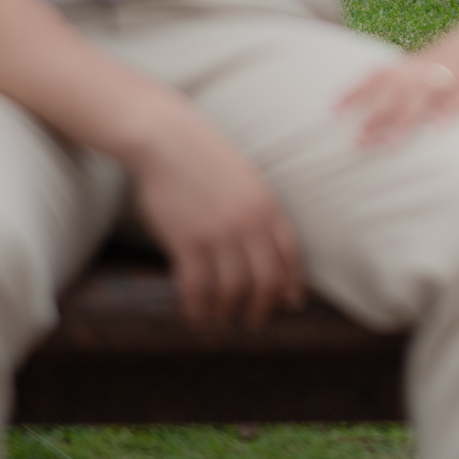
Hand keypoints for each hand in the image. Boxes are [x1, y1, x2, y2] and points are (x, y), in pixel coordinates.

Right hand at [128, 94, 304, 325]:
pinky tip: (194, 312)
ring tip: (219, 315)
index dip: (291, 284)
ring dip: (226, 310)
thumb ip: (259, 210)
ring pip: (232, 291)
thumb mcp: (246, 177)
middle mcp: (248, 222)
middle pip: (266, 281)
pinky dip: (197, 307)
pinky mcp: (187, 242)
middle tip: (252, 318)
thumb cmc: (205, 156)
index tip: (289, 303)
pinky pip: (198, 288)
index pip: (290, 255)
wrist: (167, 139)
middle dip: (261, 307)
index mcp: (267, 204)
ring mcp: (218, 233)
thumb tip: (266, 246)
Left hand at [335, 1, 458, 148]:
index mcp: (427, 59)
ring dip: (405, 118)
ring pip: (426, 92)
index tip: (333, 109)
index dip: (358, 90)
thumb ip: (435, 85)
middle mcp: (437, 61)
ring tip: (386, 143)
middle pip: (399, 88)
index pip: (384, 73)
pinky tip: (440, 130)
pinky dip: (451, 110)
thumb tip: (416, 111)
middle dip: (376, 114)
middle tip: (355, 141)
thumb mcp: (454, 61)